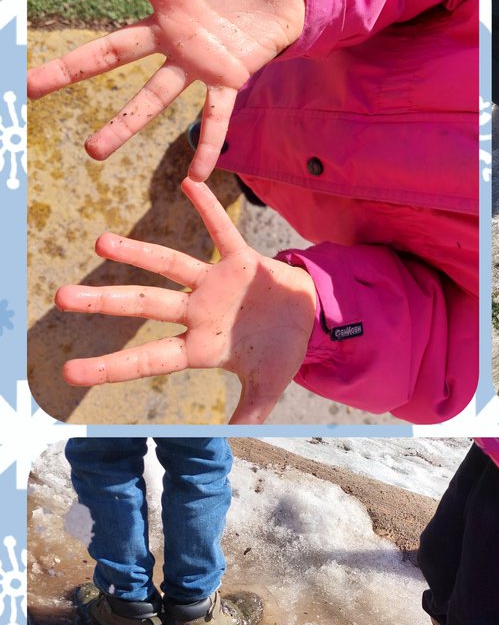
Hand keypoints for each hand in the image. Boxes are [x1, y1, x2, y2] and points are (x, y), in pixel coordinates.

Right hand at [27, 0, 305, 181]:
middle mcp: (171, 29)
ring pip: (152, 94)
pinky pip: (216, 117)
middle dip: (68, 70)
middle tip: (26, 88)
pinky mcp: (232, 79)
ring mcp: (198, 59)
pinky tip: (193, 177)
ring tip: (93, 152)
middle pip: (109, 51)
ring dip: (124, 123)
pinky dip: (205, 144)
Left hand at [54, 177, 317, 423]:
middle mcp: (198, 312)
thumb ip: (250, 412)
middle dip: (106, 302)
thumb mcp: (268, 386)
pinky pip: (222, 232)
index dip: (112, 366)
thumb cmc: (281, 350)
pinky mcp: (241, 261)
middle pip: (145, 306)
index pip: (149, 358)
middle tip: (62, 298)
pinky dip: (207, 208)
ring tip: (101, 242)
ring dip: (139, 253)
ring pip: (171, 266)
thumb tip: (234, 441)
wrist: (310, 318)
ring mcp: (216, 285)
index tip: (70, 372)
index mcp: (200, 347)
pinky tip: (187, 183)